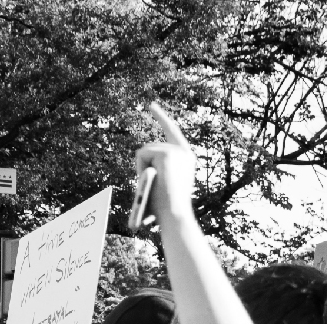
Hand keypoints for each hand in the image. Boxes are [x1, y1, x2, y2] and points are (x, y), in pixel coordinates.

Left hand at [134, 102, 196, 226]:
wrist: (176, 215)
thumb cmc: (168, 211)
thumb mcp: (162, 189)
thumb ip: (155, 178)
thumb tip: (142, 177)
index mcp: (186, 159)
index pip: (172, 132)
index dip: (161, 117)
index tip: (151, 105)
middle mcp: (184, 152)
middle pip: (150, 148)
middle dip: (143, 167)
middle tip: (150, 186)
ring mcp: (176, 151)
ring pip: (144, 152)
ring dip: (141, 171)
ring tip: (152, 187)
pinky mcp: (166, 154)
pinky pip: (141, 155)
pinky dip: (139, 169)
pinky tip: (150, 180)